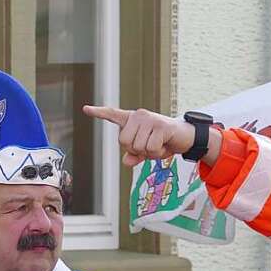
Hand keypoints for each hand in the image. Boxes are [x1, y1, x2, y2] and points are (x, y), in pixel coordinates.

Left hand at [83, 105, 221, 167]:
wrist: (185, 137)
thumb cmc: (162, 142)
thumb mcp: (145, 151)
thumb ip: (134, 156)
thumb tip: (127, 161)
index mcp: (132, 120)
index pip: (113, 115)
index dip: (99, 113)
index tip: (85, 109)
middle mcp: (138, 116)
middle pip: (123, 142)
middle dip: (136, 150)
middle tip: (150, 145)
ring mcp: (149, 119)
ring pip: (137, 147)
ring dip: (149, 152)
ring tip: (159, 144)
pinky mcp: (160, 126)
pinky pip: (150, 148)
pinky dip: (158, 152)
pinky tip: (165, 144)